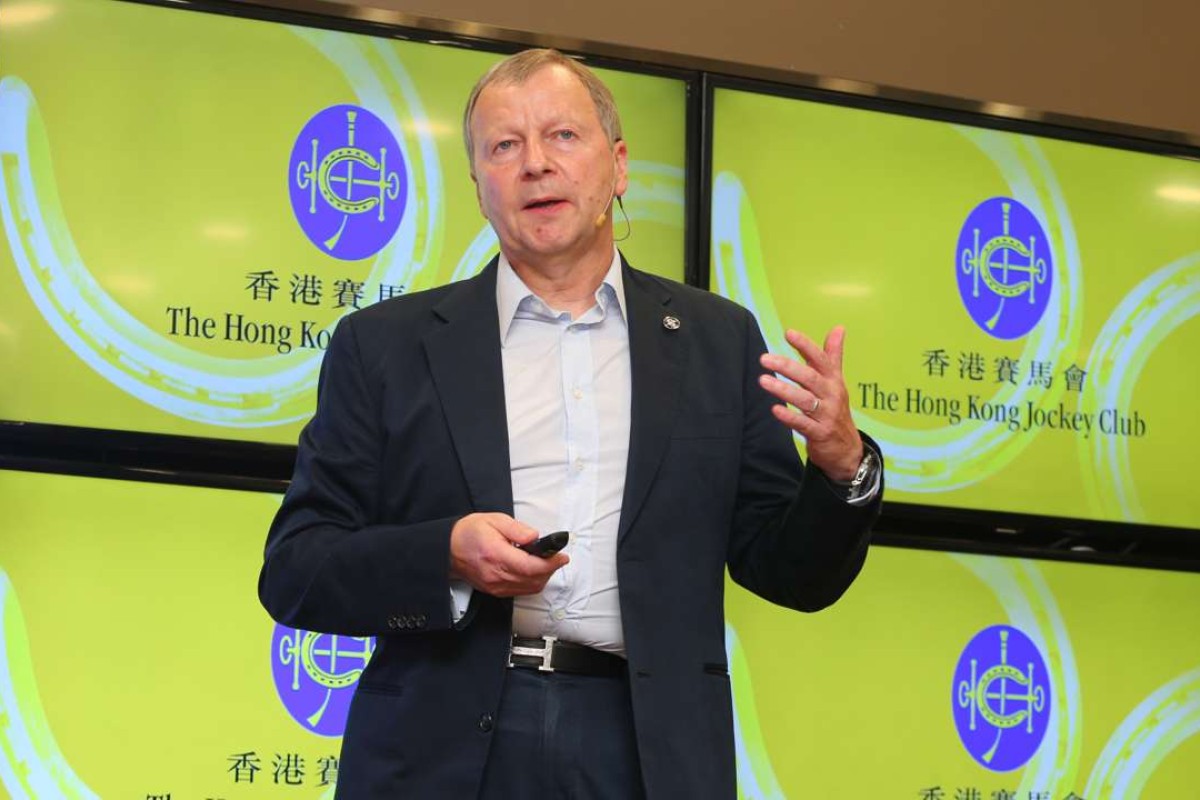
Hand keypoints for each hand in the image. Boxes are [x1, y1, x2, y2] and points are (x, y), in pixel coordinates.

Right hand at [449, 512, 568, 596]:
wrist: (448, 549)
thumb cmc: (469, 533)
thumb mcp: (495, 520)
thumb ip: (517, 529)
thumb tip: (535, 537)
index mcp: (496, 555)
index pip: (531, 567)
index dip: (551, 563)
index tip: (562, 556)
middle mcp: (496, 575)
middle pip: (534, 580)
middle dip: (550, 569)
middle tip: (557, 557)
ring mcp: (495, 586)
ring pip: (530, 588)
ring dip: (543, 576)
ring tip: (546, 562)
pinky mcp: (495, 591)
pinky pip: (521, 591)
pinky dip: (532, 582)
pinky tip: (533, 570)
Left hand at [758, 326, 862, 480]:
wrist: (847, 448)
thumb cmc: (836, 409)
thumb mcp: (837, 381)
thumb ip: (833, 355)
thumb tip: (839, 327)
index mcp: (833, 380)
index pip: (820, 358)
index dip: (805, 345)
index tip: (788, 333)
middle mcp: (831, 394)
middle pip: (810, 377)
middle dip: (787, 366)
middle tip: (764, 358)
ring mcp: (827, 414)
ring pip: (804, 399)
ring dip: (783, 389)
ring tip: (763, 380)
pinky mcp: (820, 433)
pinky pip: (803, 424)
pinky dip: (789, 417)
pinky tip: (774, 409)